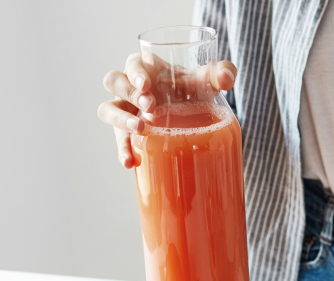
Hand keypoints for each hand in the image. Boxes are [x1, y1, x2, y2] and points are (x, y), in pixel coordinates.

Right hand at [98, 53, 237, 168]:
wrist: (192, 115)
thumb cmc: (193, 91)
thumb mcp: (207, 82)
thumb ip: (221, 73)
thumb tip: (226, 79)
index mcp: (146, 69)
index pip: (133, 64)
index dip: (136, 73)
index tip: (147, 85)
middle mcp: (130, 88)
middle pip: (115, 83)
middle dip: (129, 93)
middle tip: (150, 106)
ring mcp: (125, 111)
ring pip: (107, 109)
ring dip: (120, 119)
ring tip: (139, 128)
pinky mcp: (127, 133)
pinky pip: (118, 141)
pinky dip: (122, 150)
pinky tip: (129, 162)